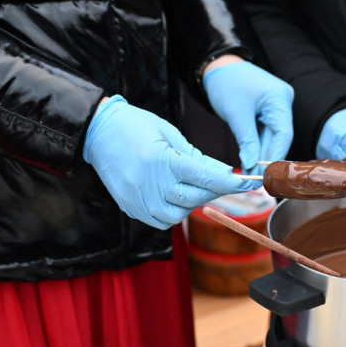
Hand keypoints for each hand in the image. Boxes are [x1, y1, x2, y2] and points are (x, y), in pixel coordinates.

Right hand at [84, 96, 255, 228]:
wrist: (98, 133)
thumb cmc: (136, 126)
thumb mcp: (171, 134)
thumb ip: (197, 157)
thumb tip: (223, 172)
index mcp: (164, 162)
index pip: (207, 179)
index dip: (230, 184)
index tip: (247, 184)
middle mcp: (153, 186)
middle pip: (196, 199)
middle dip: (214, 191)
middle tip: (223, 182)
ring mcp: (140, 200)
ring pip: (180, 214)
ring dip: (192, 202)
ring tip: (190, 184)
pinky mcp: (132, 209)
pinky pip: (161, 220)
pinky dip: (173, 210)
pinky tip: (173, 195)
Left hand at [203, 59, 293, 173]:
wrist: (218, 66)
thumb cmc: (226, 83)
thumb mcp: (236, 114)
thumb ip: (247, 141)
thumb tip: (251, 165)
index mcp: (280, 98)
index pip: (283, 134)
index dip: (274, 157)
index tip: (265, 176)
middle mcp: (283, 102)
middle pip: (279, 137)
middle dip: (265, 158)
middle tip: (255, 180)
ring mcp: (276, 106)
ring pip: (272, 136)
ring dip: (261, 154)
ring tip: (251, 174)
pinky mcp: (267, 111)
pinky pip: (265, 132)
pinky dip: (257, 146)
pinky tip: (251, 161)